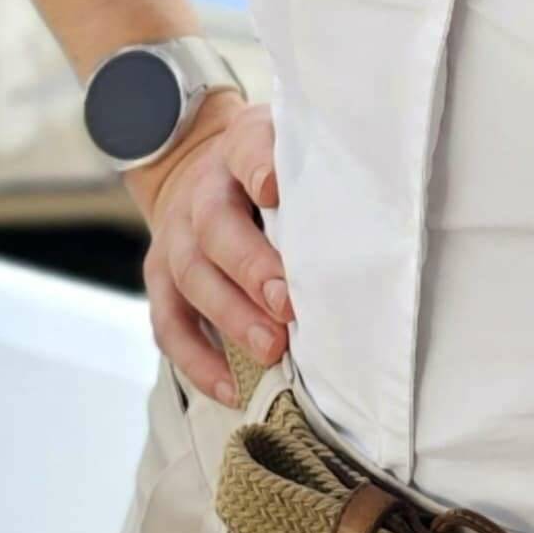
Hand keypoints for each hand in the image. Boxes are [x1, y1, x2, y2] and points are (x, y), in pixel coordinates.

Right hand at [132, 94, 294, 404]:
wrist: (197, 170)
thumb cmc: (268, 171)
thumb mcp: (289, 145)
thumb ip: (318, 165)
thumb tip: (374, 203)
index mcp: (238, 148)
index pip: (245, 148)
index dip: (257, 166)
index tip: (273, 189)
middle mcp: (200, 192)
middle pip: (214, 225)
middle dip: (250, 266)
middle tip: (287, 303)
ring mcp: (174, 238)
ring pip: (191, 277)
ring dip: (231, 317)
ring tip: (271, 349)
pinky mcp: (160, 280)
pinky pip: (169, 325)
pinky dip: (198, 360)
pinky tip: (232, 387)